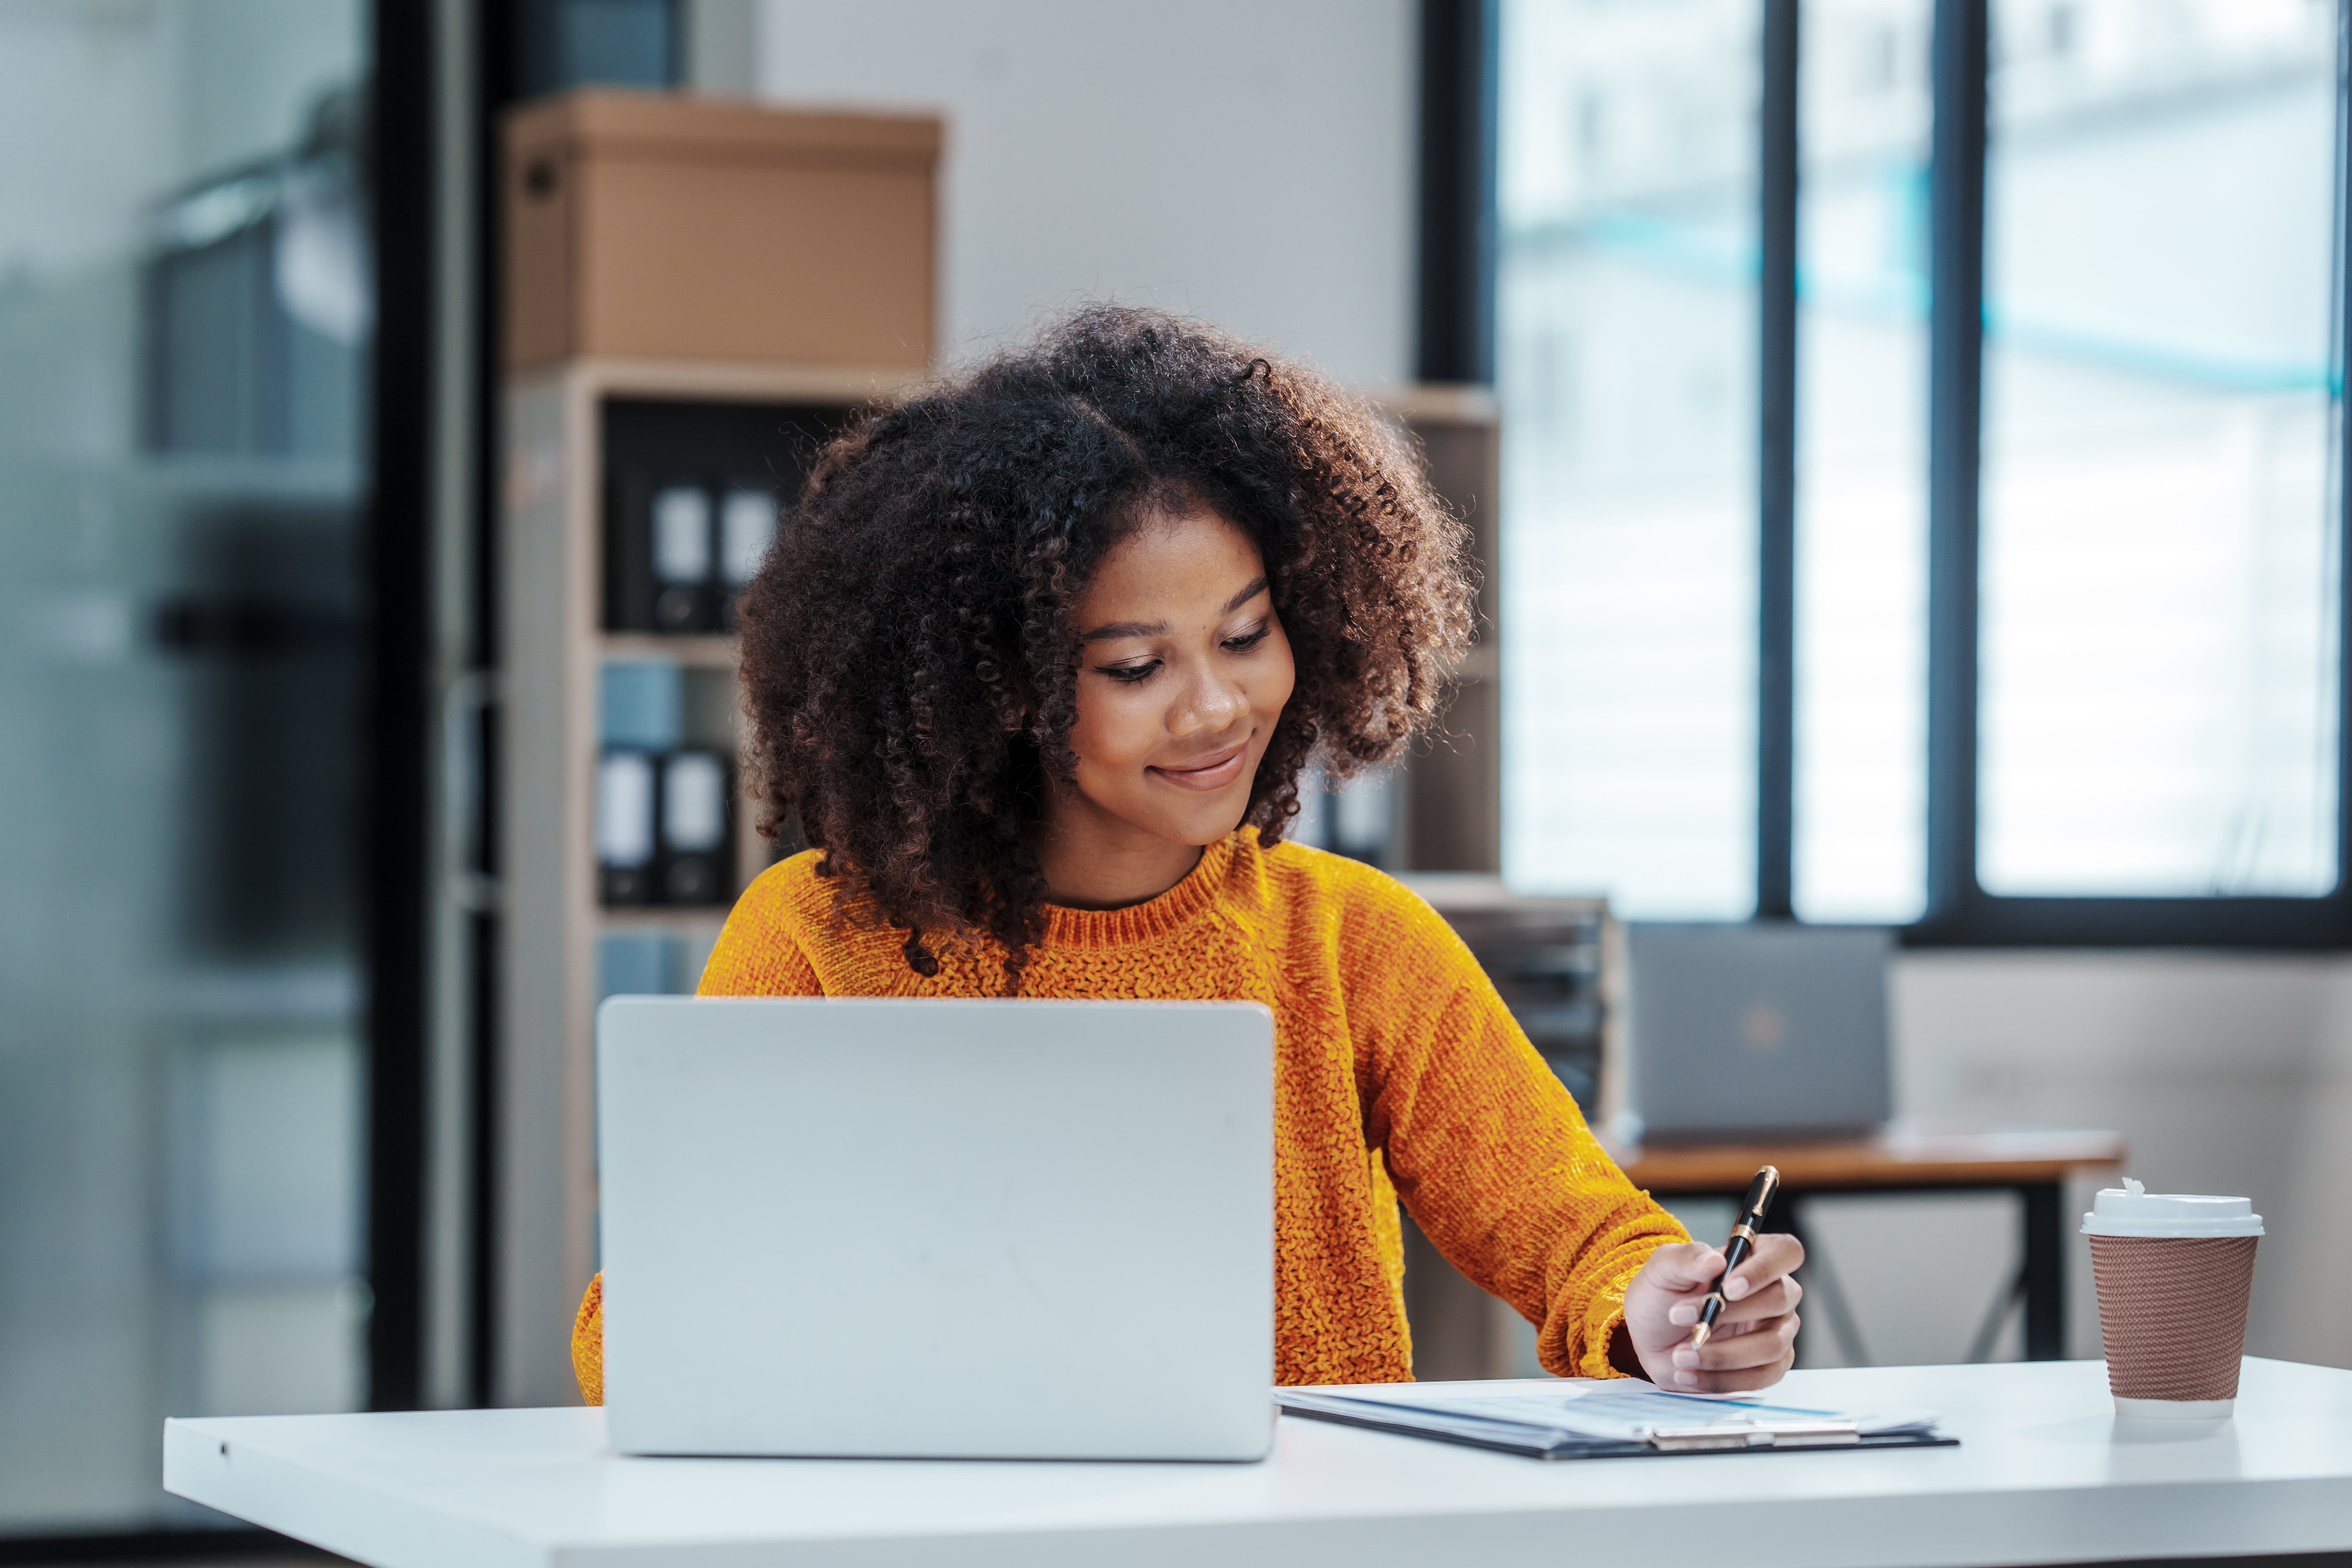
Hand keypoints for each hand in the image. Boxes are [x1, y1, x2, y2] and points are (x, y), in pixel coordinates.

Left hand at [1620, 1233, 1803, 1390]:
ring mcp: (1777, 1332)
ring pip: (1771, 1345)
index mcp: (1755, 1257)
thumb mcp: (1662, 1270)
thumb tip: (1715, 1261)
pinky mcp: (1769, 1366)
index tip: (1728, 1287)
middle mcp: (1775, 1294)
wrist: (1650, 1337)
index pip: (1785, 1252)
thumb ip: (1687, 1259)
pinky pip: (1760, 1378)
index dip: (1763, 1269)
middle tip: (1682, 1318)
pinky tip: (1689, 1373)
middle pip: (1779, 1300)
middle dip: (1730, 1313)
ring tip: (1680, 1354)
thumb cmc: (1662, 1296)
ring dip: (1722, 1354)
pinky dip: (1721, 1378)